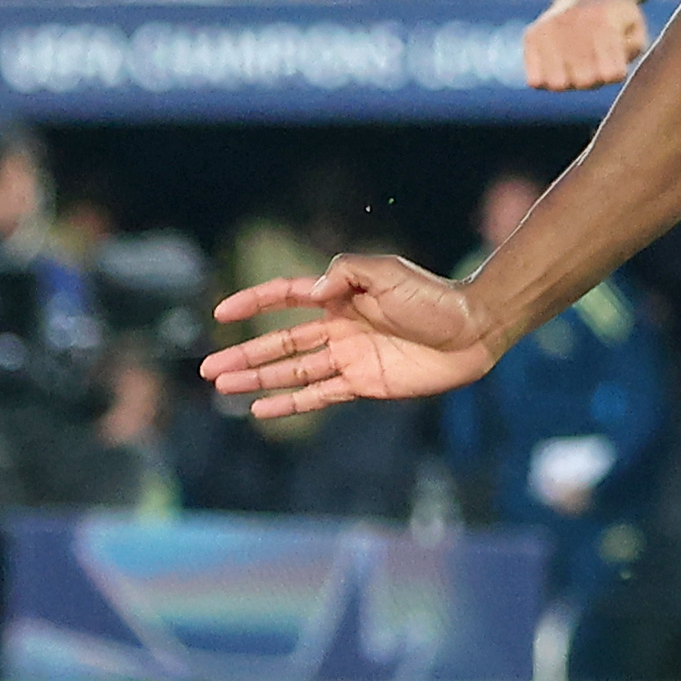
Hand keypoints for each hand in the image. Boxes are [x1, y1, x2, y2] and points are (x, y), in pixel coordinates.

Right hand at [201, 257, 497, 415]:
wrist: (474, 330)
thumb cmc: (434, 297)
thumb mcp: (386, 271)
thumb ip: (345, 272)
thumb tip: (314, 290)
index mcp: (341, 296)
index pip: (286, 297)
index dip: (254, 302)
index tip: (221, 313)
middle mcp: (340, 328)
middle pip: (281, 343)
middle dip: (245, 355)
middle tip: (206, 369)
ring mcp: (350, 358)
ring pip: (293, 371)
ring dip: (257, 380)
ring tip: (222, 387)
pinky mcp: (365, 384)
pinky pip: (319, 395)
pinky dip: (290, 403)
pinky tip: (261, 409)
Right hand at [524, 0, 650, 90]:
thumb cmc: (617, 20)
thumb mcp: (636, 29)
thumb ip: (631, 49)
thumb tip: (607, 70)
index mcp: (605, 23)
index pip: (611, 74)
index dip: (615, 74)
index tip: (615, 62)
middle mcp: (574, 24)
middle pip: (585, 82)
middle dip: (594, 80)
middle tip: (595, 65)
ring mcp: (549, 30)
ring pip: (557, 84)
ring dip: (569, 82)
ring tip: (576, 68)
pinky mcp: (531, 37)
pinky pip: (535, 80)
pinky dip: (545, 80)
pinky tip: (556, 69)